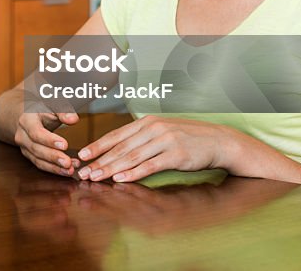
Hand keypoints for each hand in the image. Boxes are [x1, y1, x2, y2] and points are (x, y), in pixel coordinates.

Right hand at [14, 111, 81, 175]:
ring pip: (38, 160)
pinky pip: (41, 165)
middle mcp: (22, 135)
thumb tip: (73, 119)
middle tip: (68, 163)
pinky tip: (67, 171)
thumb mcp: (50, 105)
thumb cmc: (40, 109)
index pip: (36, 132)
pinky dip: (54, 169)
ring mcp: (24, 147)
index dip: (49, 140)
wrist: (23, 116)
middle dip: (53, 157)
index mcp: (26, 120)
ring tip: (70, 170)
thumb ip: (63, 111)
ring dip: (55, 167)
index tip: (65, 145)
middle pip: (36, 149)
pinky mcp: (29, 155)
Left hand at [76, 115, 236, 182]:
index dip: (97, 146)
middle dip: (100, 161)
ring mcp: (165, 140)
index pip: (116, 135)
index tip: (82, 156)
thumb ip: (141, 138)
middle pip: (121, 147)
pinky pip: (150, 165)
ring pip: (132, 156)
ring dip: (111, 168)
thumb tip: (117, 150)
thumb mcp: (162, 131)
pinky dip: (134, 173)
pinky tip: (121, 179)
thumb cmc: (188, 138)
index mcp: (147, 122)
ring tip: (96, 177)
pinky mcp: (176, 155)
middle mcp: (154, 128)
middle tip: (84, 172)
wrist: (219, 141)